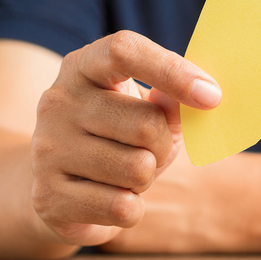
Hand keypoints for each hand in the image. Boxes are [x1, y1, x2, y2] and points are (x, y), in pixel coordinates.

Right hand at [30, 30, 220, 245]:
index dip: (173, 71)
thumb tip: (204, 95)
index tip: (212, 96)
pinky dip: (131, 208)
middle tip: (148, 150)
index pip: (125, 51)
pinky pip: (122, 207)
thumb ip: (172, 101)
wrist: (61, 189)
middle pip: (146, 123)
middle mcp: (58, 101)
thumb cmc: (119, 140)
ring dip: (146, 178)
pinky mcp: (49, 197)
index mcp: (84, 67)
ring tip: (125, 174)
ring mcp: (48, 149)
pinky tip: (111, 198)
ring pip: (137, 169)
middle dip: (163, 145)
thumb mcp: (148, 112)